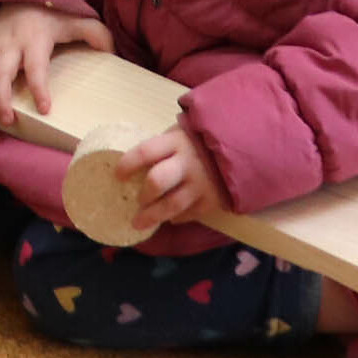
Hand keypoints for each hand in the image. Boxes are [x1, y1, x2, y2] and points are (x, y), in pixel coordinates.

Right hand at [0, 0, 112, 131]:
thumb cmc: (52, 12)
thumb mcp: (75, 19)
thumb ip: (95, 34)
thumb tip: (112, 52)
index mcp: (35, 40)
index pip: (36, 68)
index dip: (39, 88)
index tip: (45, 108)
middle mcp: (11, 43)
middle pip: (0, 74)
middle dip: (1, 99)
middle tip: (8, 120)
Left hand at [110, 123, 226, 237]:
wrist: (240, 148)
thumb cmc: (200, 140)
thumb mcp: (180, 134)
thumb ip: (162, 147)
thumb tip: (134, 164)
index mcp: (175, 141)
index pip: (145, 152)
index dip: (128, 164)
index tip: (117, 175)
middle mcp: (188, 162)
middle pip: (157, 181)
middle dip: (143, 195)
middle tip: (135, 201)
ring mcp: (201, 183)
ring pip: (172, 205)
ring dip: (153, 216)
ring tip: (139, 223)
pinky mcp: (213, 200)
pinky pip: (189, 214)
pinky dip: (176, 218)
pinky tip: (169, 218)